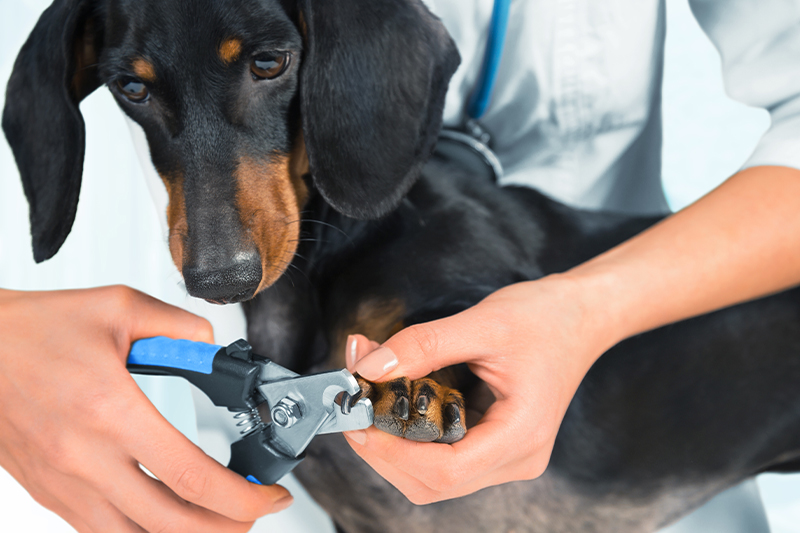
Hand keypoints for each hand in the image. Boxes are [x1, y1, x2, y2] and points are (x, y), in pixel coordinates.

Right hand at [0, 286, 291, 531]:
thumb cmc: (34, 330)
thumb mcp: (119, 308)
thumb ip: (178, 326)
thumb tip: (211, 346)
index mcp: (111, 411)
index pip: (192, 476)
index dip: (242, 498)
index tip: (269, 496)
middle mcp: (86, 458)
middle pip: (170, 524)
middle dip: (226, 527)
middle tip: (252, 514)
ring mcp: (64, 484)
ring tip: (217, 518)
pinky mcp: (50, 492)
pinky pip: (99, 532)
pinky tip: (163, 519)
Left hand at [343, 275, 613, 503]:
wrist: (580, 316)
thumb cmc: (546, 318)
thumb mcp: (482, 323)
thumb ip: (423, 346)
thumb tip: (370, 367)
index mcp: (521, 436)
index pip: (445, 471)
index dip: (392, 452)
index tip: (359, 418)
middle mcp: (517, 458)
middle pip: (433, 483)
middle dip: (385, 450)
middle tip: (357, 405)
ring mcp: (506, 456)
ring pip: (433, 477)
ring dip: (394, 444)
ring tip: (374, 398)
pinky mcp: (494, 445)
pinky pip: (443, 457)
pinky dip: (411, 436)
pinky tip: (397, 403)